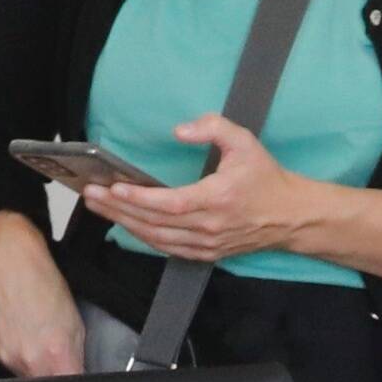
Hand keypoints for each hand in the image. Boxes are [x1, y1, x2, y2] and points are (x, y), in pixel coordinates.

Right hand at [0, 214, 90, 379]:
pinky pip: (11, 364)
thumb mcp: (74, 321)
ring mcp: (7, 357)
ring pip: (28, 378)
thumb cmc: (42, 282)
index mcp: (55, 355)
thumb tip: (78, 375)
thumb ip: (76, 355)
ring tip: (40, 342)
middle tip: (61, 358)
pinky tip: (25, 336)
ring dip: (37, 368)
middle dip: (56, 378)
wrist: (7, 259)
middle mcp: (28, 362)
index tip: (79, 381)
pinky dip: (21, 356)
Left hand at [83, 116, 339, 264]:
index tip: (114, 188)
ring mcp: (207, 244)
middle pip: (154, 222)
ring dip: (124, 223)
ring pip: (156, 238)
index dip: (140, 198)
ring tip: (99, 207)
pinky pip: (167, 248)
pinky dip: (143, 237)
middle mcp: (209, 226)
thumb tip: (179, 130)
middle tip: (90, 194)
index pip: (170, 203)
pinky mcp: (207, 253)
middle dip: (118, 208)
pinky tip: (125, 224)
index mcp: (217, 199)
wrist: (291, 217)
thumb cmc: (266, 178)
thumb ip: (212, 128)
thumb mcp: (245, 142)